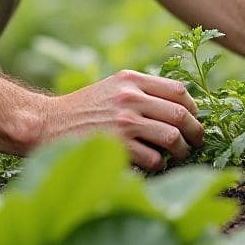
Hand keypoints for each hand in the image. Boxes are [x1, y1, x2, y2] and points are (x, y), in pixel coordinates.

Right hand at [41, 70, 204, 170]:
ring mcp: (124, 122)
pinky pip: (155, 159)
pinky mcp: (118, 146)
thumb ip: (141, 91)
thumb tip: (180, 107)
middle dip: (195, 132)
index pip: (178, 90)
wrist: (48, 123)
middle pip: (180, 114)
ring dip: (182, 151)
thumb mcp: (112, 87)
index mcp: (131, 79)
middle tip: (196, 142)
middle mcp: (130, 97)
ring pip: (173, 137)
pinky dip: (159, 165)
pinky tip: (152, 164)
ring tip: (178, 156)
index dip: (193, 107)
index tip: (194, 119)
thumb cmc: (83, 109)